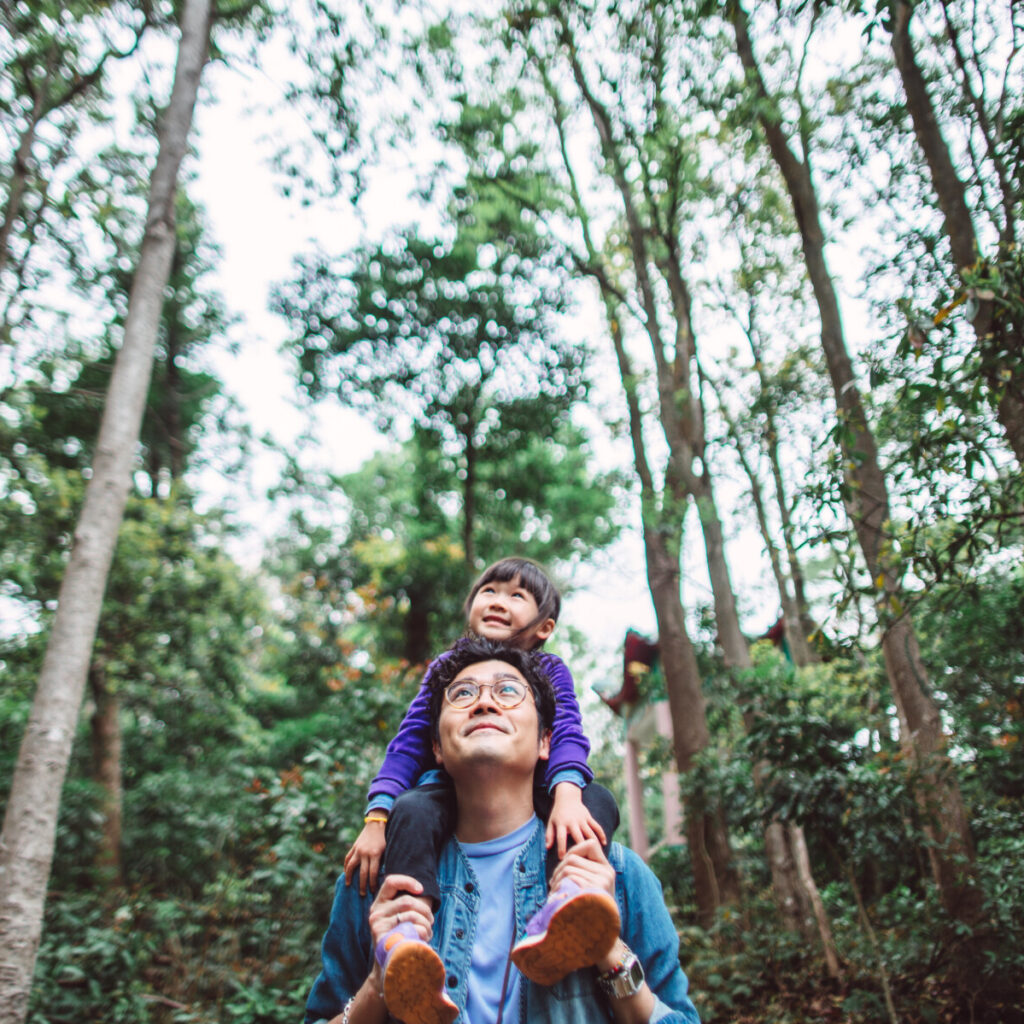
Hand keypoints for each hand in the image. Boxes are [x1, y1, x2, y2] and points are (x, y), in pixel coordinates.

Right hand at [344, 819, 386, 895]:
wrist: (378, 823)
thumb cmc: (386, 837)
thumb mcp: (388, 848)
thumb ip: (384, 861)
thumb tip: (385, 876)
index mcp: (376, 854)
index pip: (372, 873)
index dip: (372, 884)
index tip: (373, 892)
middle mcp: (365, 853)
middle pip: (362, 873)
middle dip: (362, 885)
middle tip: (363, 894)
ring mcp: (358, 849)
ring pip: (351, 866)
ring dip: (349, 876)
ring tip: (349, 885)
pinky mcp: (354, 846)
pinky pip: (348, 858)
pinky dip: (346, 866)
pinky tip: (346, 872)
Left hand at [546, 783, 606, 858]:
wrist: (567, 797)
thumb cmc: (558, 813)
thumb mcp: (551, 822)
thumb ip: (549, 835)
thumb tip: (547, 848)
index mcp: (562, 823)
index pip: (561, 838)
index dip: (561, 849)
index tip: (562, 859)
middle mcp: (572, 822)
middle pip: (578, 837)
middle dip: (580, 849)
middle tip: (583, 862)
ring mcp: (582, 819)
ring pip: (589, 833)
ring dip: (593, 844)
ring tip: (596, 856)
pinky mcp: (589, 817)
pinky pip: (597, 826)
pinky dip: (601, 834)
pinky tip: (605, 844)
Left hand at [549, 839, 621, 973]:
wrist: (602, 941)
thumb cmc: (591, 912)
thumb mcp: (593, 888)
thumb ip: (585, 872)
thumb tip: (564, 858)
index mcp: (607, 869)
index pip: (590, 844)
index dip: (575, 850)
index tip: (566, 864)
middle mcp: (607, 873)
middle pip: (573, 858)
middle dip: (558, 869)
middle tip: (553, 883)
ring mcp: (601, 882)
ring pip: (568, 868)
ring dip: (556, 879)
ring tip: (554, 893)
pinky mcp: (593, 890)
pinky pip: (569, 879)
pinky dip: (558, 887)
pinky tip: (556, 898)